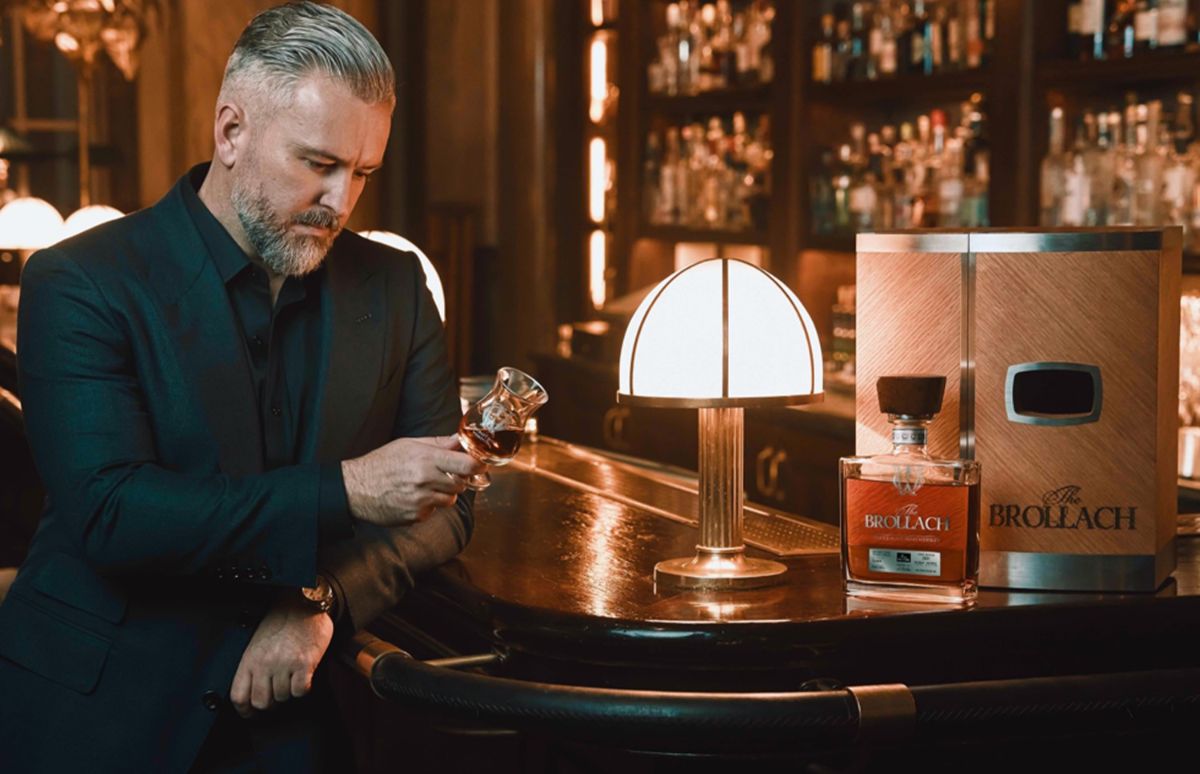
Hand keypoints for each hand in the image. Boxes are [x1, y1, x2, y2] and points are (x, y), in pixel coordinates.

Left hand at [229, 596, 332, 717]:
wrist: (303, 603)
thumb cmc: (281, 622)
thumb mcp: (257, 644)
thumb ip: (253, 667)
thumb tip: (253, 694)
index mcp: (249, 659)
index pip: (239, 697)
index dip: (245, 711)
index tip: (252, 713)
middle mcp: (264, 663)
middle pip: (262, 703)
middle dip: (271, 703)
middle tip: (278, 693)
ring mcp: (284, 664)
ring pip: (283, 697)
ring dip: (289, 691)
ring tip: (292, 675)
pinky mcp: (304, 663)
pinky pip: (301, 691)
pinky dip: (304, 687)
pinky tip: (304, 675)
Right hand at [341, 435, 484, 526]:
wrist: (355, 488)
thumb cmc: (381, 463)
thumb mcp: (408, 444)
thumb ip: (438, 444)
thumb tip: (460, 440)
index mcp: (426, 459)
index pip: (467, 465)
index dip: (478, 464)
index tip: (480, 464)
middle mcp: (426, 481)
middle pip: (461, 484)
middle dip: (457, 479)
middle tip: (444, 474)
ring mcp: (421, 501)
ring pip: (450, 499)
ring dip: (443, 493)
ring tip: (425, 485)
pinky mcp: (416, 516)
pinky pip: (434, 511)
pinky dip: (428, 505)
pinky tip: (413, 497)